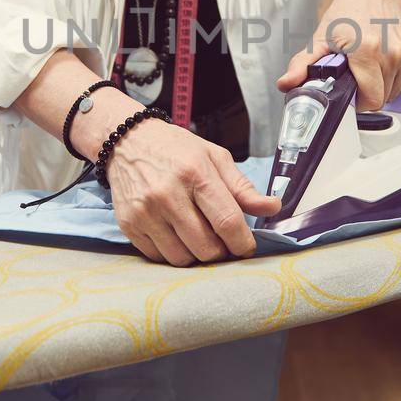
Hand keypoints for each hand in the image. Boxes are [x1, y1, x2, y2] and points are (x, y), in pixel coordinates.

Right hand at [106, 120, 281, 265]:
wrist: (127, 141)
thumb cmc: (177, 150)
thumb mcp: (215, 157)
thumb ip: (243, 187)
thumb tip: (273, 207)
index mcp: (195, 173)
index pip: (227, 221)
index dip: (243, 242)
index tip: (247, 247)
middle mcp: (168, 194)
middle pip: (206, 247)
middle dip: (221, 251)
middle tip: (222, 241)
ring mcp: (145, 212)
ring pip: (183, 258)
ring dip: (196, 255)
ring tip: (198, 237)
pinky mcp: (129, 225)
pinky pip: (159, 258)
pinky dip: (172, 253)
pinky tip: (175, 235)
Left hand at [278, 0, 400, 111]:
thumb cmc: (348, 11)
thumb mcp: (320, 37)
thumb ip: (301, 64)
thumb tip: (286, 84)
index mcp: (367, 51)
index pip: (372, 100)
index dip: (359, 104)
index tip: (350, 93)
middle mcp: (391, 53)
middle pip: (383, 98)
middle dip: (367, 94)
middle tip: (355, 77)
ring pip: (395, 92)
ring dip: (381, 87)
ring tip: (367, 67)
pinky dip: (393, 79)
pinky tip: (380, 64)